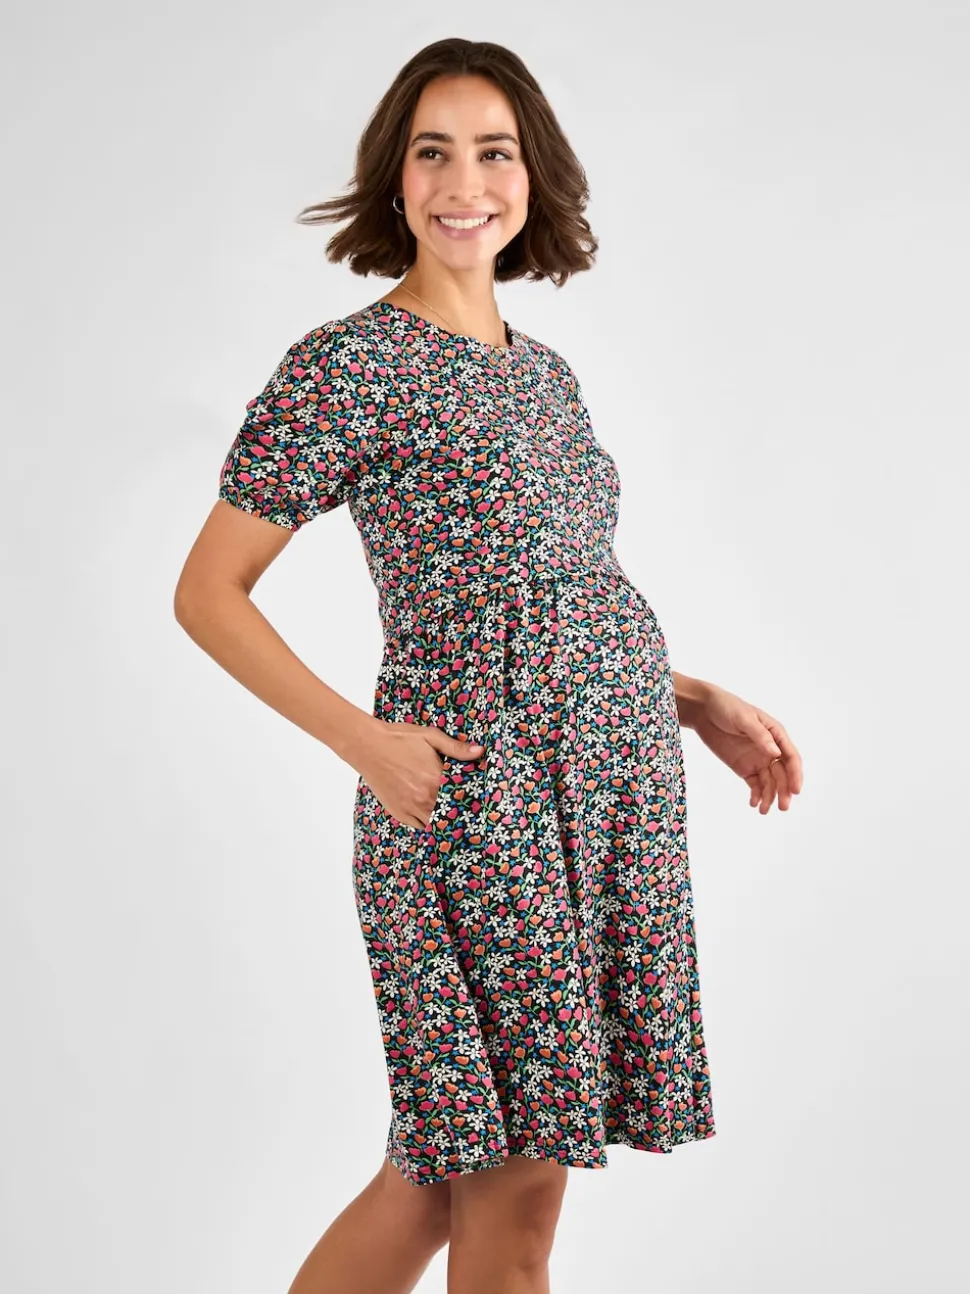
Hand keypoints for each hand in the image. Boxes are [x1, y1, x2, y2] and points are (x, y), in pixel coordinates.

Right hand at [354, 719, 484, 829]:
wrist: (367, 745)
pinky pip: (418, 826)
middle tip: (467, 812)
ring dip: (442, 820)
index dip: (470, 800)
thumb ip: (456, 747)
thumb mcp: (430, 737)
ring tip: (450, 817)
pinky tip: (430, 814)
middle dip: (458, 813)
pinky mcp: (398, 812)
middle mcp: (424, 798)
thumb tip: (479, 751)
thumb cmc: (398, 739)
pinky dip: (426, 822)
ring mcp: (410, 808)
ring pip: (434, 823)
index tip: (477, 801)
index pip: (462, 797)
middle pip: (450, 815)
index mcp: (435, 779)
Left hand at [691, 682, 802, 813]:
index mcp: (776, 734)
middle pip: (783, 774)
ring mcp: (758, 759)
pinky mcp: (744, 767)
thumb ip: (760, 735)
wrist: (703, 711)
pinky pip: (755, 784)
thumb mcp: (743, 718)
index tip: (795, 791)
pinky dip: (756, 795)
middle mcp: (770, 749)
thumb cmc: (726, 707)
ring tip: (764, 811)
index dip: (795, 775)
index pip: (791, 757)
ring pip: (770, 783)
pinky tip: (754, 804)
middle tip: (783, 807)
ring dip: (770, 797)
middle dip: (784, 791)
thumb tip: (776, 754)